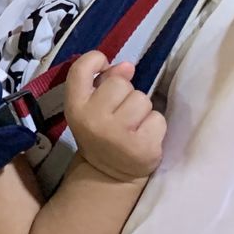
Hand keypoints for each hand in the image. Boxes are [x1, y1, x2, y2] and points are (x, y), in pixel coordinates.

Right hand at [63, 52, 166, 182]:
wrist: (108, 173)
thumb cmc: (100, 130)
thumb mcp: (92, 106)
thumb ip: (105, 81)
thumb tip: (128, 67)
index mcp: (75, 106)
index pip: (81, 69)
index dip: (95, 60)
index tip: (104, 68)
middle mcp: (93, 119)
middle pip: (121, 83)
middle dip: (126, 93)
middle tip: (120, 112)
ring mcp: (118, 135)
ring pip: (143, 99)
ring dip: (142, 110)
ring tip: (133, 125)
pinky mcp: (143, 147)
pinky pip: (158, 118)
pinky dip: (155, 125)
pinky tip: (144, 136)